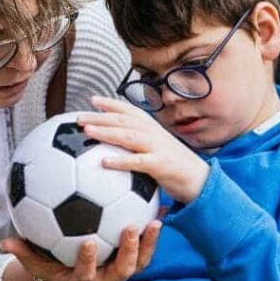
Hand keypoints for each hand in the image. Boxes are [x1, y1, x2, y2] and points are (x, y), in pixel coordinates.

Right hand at [1, 220, 159, 280]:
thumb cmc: (51, 269)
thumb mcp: (36, 265)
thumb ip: (23, 253)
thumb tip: (4, 243)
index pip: (86, 274)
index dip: (88, 260)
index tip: (88, 241)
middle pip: (123, 271)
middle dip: (129, 251)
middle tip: (130, 227)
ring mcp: (120, 273)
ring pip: (140, 263)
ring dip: (149, 243)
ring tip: (155, 221)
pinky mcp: (131, 263)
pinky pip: (146, 251)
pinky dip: (153, 235)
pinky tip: (159, 210)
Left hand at [78, 96, 209, 203]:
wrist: (200, 180)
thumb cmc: (174, 166)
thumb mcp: (156, 149)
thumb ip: (139, 145)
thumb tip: (115, 146)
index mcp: (151, 128)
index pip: (129, 110)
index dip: (111, 104)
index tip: (92, 100)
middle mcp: (153, 133)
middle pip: (123, 120)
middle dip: (100, 116)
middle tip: (78, 117)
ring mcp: (158, 147)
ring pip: (128, 136)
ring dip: (106, 132)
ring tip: (87, 131)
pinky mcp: (161, 164)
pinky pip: (138, 162)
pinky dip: (121, 161)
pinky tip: (104, 162)